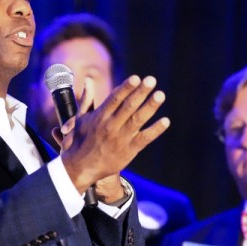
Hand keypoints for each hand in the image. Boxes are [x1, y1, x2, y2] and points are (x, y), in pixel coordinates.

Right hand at [60, 75, 169, 193]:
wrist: (80, 167)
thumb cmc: (80, 140)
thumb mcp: (80, 118)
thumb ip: (87, 98)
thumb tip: (88, 80)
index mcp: (100, 116)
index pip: (115, 99)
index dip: (126, 88)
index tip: (136, 78)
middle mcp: (110, 126)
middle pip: (128, 106)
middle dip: (140, 92)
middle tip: (152, 80)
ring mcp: (120, 139)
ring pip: (137, 120)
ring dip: (150, 107)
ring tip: (160, 95)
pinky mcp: (128, 151)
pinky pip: (144, 139)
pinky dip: (155, 130)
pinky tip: (165, 121)